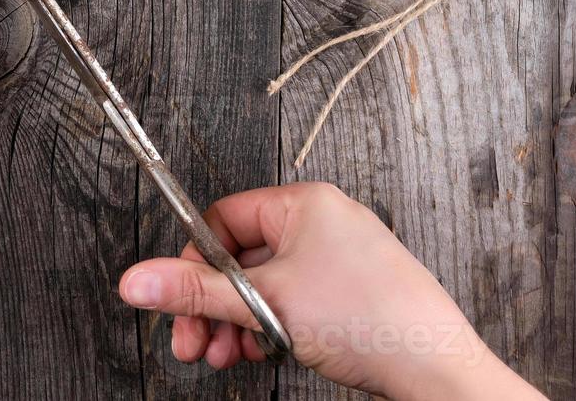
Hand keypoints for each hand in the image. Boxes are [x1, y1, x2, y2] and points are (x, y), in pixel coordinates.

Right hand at [118, 182, 542, 398]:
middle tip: (192, 341)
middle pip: (240, 257)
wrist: (440, 371)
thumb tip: (135, 279)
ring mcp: (339, 258)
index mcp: (302, 204)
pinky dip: (269, 327)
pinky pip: (292, 301)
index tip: (178, 301)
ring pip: (264, 285)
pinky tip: (261, 353)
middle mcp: (322, 222)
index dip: (195, 264)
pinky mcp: (352, 292)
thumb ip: (195, 291)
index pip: (222, 220)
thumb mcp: (265, 304)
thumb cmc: (369, 321)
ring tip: (227, 356)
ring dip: (236, 322)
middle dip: (211, 304)